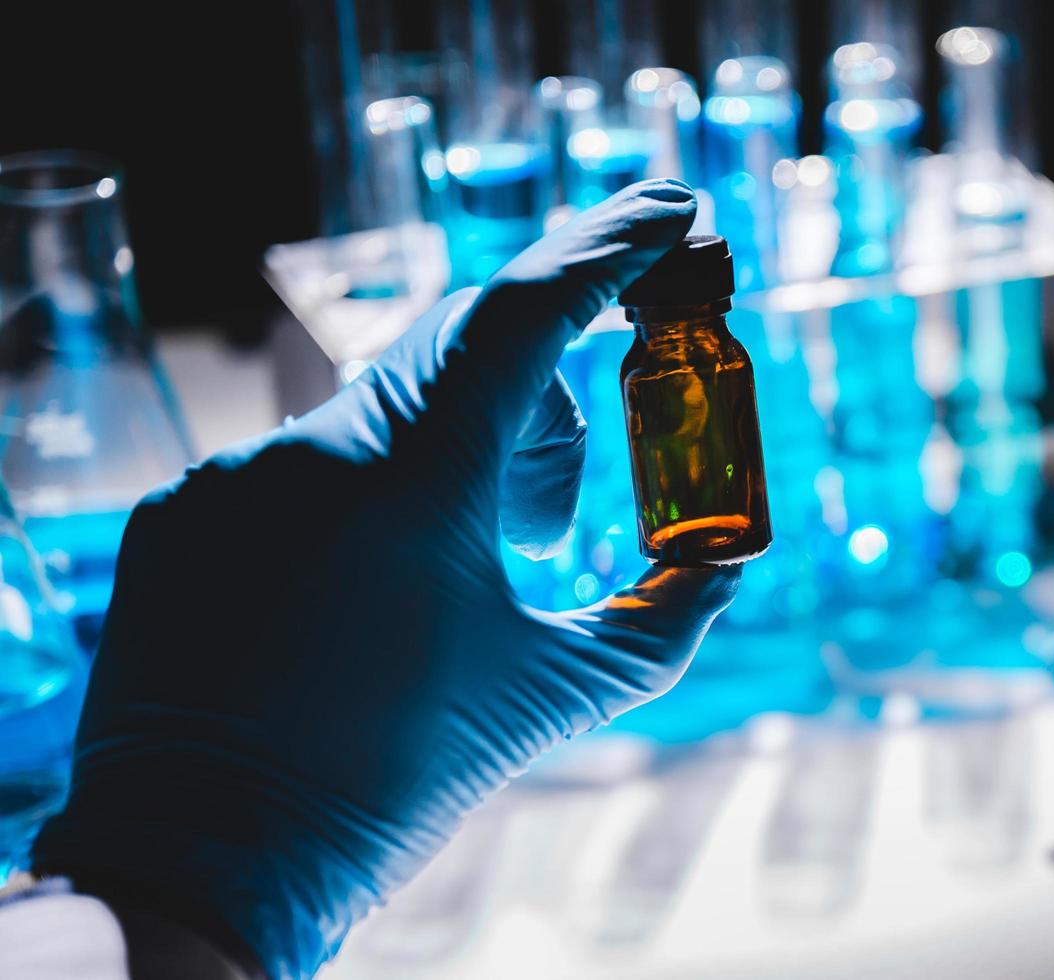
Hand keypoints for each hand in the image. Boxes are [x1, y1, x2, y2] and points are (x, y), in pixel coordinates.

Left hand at [33, 180, 737, 978]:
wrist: (213, 857)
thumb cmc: (397, 777)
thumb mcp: (558, 695)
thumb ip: (667, 617)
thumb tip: (732, 562)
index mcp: (417, 485)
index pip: (525, 313)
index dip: (609, 247)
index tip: (672, 208)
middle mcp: (316, 453)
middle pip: (465, 354)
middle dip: (539, 398)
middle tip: (566, 500)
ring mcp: (238, 476)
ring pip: (382, 409)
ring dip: (448, 456)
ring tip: (458, 576)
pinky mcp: (185, 510)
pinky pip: (302, 461)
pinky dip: (360, 496)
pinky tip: (362, 593)